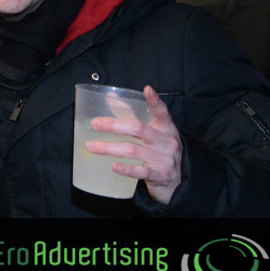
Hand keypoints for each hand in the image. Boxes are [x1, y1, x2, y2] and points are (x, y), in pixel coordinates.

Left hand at [86, 86, 181, 204]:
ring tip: (91, 146)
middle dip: (113, 125)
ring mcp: (164, 159)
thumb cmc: (160, 151)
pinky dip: (126, 168)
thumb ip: (132, 115)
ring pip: (133, 149)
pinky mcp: (160, 175)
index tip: (147, 90)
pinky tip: (113, 166)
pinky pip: (140, 171)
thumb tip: (110, 98)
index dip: (155, 101)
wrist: (177, 180)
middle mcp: (167, 142)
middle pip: (138, 129)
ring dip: (109, 148)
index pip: (162, 112)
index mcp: (166, 128)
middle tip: (95, 124)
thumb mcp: (153, 132)